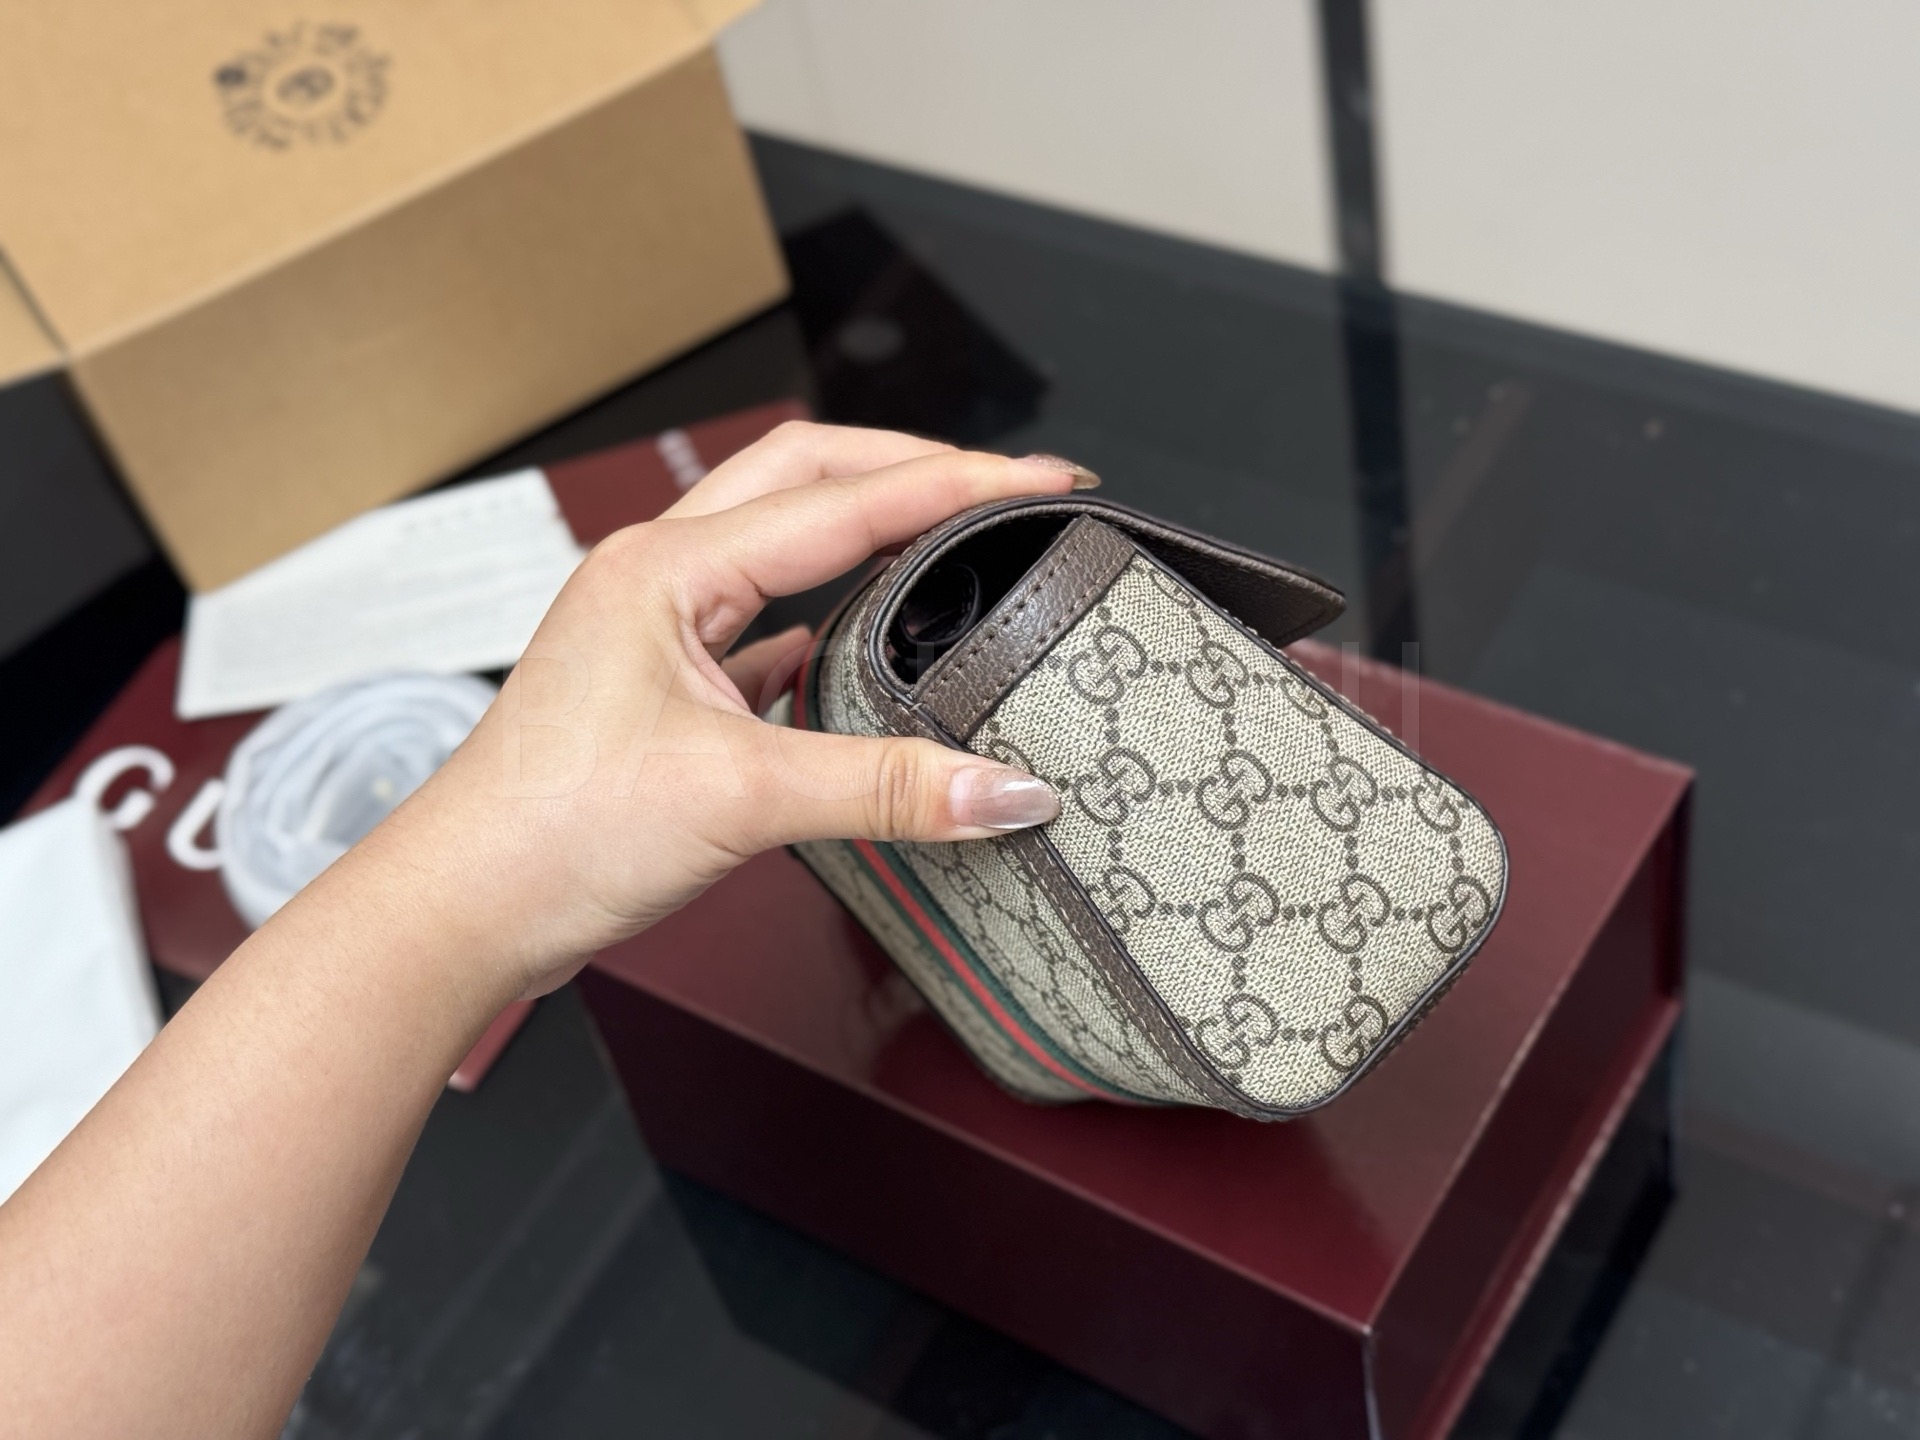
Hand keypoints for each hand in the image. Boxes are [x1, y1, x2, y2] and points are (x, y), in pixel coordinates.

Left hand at [365, 421, 1093, 1001]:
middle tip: (1005, 486)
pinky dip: (832, 618)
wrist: (464, 910)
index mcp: (667, 567)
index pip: (845, 497)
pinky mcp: (667, 685)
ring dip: (868, 529)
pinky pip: (766, 622)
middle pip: (809, 477)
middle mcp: (658, 577)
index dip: (958, 484)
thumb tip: (1001, 788)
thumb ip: (886, 787)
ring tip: (952, 540)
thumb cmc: (546, 835)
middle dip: (914, 468)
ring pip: (784, 542)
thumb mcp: (741, 800)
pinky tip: (870, 649)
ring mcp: (658, 628)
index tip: (1042, 480)